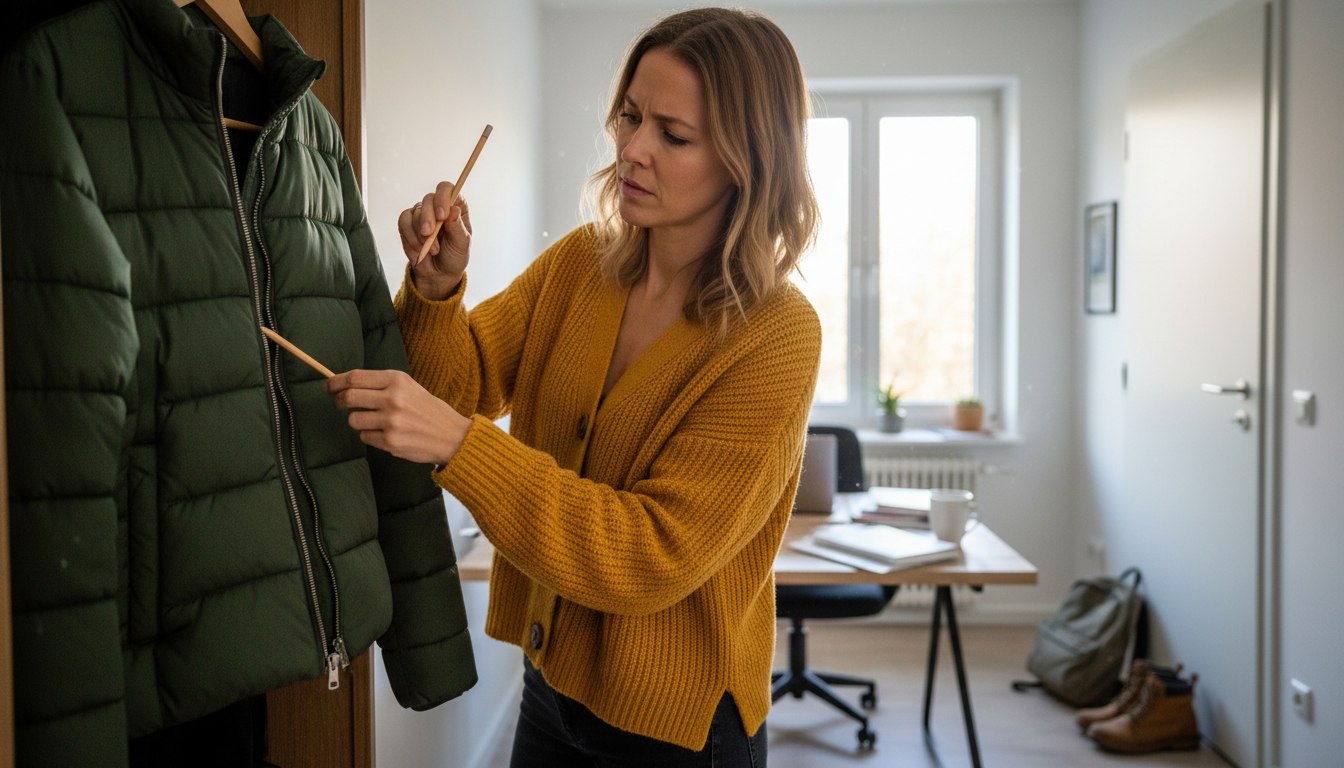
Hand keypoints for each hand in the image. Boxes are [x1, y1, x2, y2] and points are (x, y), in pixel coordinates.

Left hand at [325, 369, 472, 465]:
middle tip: (341, 403)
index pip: (355, 378)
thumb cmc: (427, 409)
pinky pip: (364, 437)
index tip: (328, 386)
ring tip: (374, 421)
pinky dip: (370, 435)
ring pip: (353, 419)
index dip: (336, 382)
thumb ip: (380, 384)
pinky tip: (386, 433)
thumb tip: (344, 385)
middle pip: (348, 397)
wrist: (451, 435)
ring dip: (357, 421)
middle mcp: (393, 399)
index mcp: (397, 380)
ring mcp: (391, 421)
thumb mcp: (408, 387)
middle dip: (339, 401)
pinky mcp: (390, 441)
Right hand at [398, 181, 472, 299]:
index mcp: (455, 206)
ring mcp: (421, 214)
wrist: (439, 273)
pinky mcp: (407, 223)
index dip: (442, 198)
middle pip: (428, 199)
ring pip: (414, 213)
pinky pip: (403, 223)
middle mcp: (437, 206)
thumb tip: (454, 209)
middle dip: (427, 218)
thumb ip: (458, 228)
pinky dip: (410, 238)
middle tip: (429, 235)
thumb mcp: (462, 245)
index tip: (442, 216)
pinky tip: (418, 251)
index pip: (447, 189)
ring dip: (420, 235)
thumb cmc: (454, 256)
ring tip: (431, 251)